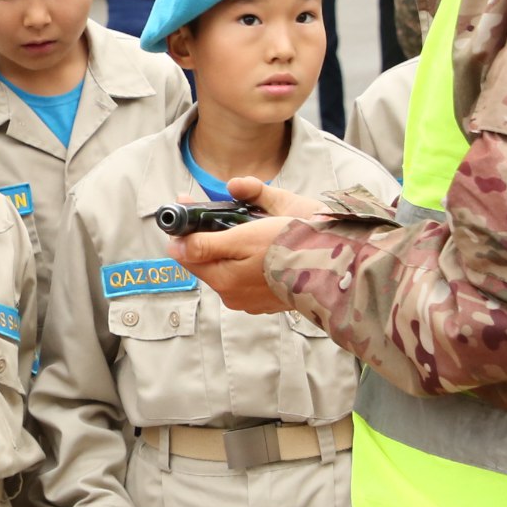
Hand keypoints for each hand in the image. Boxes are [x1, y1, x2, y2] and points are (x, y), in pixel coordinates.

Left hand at [166, 177, 318, 315]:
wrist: (333, 265)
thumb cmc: (288, 246)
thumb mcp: (242, 238)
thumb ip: (205, 245)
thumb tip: (173, 248)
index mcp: (223, 281)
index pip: (189, 256)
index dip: (186, 230)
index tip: (189, 205)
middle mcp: (234, 296)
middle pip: (210, 262)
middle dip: (210, 237)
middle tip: (217, 209)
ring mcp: (253, 301)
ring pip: (230, 269)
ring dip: (232, 248)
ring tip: (245, 226)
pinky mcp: (271, 300)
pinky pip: (250, 276)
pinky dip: (251, 260)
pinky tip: (263, 246)